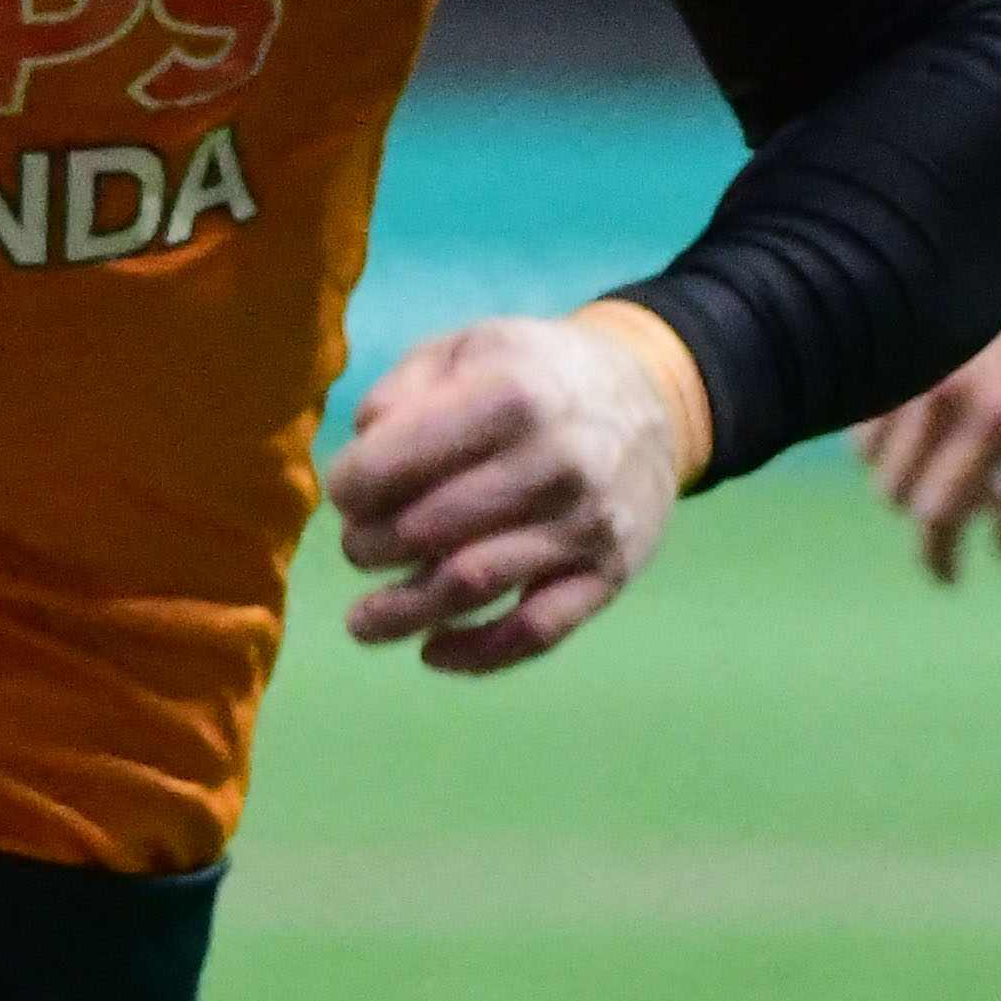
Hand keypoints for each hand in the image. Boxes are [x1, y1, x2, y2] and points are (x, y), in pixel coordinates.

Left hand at [331, 303, 700, 671]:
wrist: (656, 400)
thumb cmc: (539, 374)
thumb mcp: (472, 346)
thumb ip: (404, 389)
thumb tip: (361, 451)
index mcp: (513, 396)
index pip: (396, 459)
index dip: (350, 486)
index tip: (344, 494)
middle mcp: (556, 462)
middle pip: (427, 528)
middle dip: (370, 547)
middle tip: (358, 547)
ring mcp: (585, 525)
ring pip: (472, 586)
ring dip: (402, 612)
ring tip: (362, 622)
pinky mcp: (607, 575)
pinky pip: (535, 632)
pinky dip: (476, 654)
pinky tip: (433, 651)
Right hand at [870, 232, 1000, 582]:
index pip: (940, 514)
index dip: (940, 558)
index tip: (950, 577)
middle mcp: (946, 391)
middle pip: (898, 495)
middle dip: (929, 518)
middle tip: (968, 513)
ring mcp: (917, 361)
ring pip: (874, 459)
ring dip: (906, 480)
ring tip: (950, 468)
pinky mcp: (899, 340)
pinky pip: (866, 415)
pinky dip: (886, 441)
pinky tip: (925, 435)